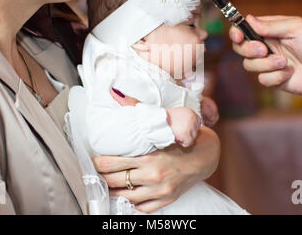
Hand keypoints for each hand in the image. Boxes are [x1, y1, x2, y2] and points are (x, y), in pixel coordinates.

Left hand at [90, 88, 220, 212]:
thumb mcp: (163, 123)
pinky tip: (127, 196)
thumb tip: (117, 94)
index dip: (97, 163)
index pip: (112, 163)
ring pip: (126, 197)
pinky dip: (132, 203)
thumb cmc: (184, 138)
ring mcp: (160, 190)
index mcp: (149, 156)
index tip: (93, 161)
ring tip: (107, 186)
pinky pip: (143, 207)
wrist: (208, 155)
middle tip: (96, 173)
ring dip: (113, 192)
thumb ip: (138, 109)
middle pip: (114, 181)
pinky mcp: (167, 199)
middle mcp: (153, 175)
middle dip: (101, 177)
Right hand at [166, 107, 200, 146]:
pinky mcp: (186, 134)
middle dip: (188, 133)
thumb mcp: (178, 112)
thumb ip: (186, 117)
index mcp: (190, 111)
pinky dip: (182, 143)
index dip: (190, 127)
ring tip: (176, 134)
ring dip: (185, 137)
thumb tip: (190, 124)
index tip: (183, 128)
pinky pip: (188, 143)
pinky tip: (176, 138)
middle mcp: (192, 118)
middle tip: (178, 131)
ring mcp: (190, 127)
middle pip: (196, 130)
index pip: (197, 122)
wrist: (159, 121)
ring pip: (193, 137)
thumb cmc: (165, 118)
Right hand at [229, 15, 301, 95]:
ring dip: (267, 64)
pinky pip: (262, 79)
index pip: (243, 29)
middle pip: (240, 48)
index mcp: (268, 30)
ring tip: (285, 62)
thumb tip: (249, 20)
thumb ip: (271, 25)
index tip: (238, 36)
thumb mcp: (296, 28)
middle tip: (264, 50)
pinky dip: (276, 77)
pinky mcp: (272, 78)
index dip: (236, 32)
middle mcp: (265, 46)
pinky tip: (289, 73)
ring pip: (249, 65)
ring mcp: (267, 63)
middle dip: (249, 49)